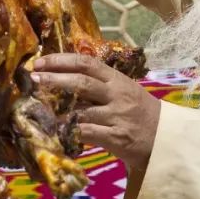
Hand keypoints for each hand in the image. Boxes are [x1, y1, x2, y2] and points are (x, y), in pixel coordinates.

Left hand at [32, 53, 159, 169]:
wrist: (166, 138)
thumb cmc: (140, 112)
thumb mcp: (124, 90)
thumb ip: (99, 83)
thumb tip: (63, 75)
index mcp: (117, 79)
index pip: (86, 63)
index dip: (61, 60)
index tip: (40, 61)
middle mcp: (117, 95)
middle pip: (81, 83)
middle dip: (54, 79)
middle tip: (33, 78)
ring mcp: (117, 117)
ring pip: (81, 111)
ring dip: (57, 110)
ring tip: (38, 109)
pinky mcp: (117, 138)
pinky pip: (87, 133)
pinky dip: (70, 132)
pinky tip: (57, 131)